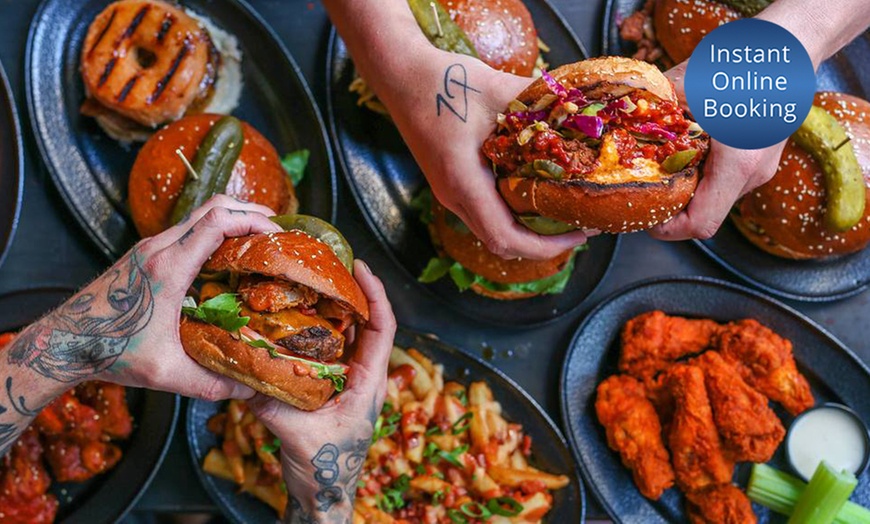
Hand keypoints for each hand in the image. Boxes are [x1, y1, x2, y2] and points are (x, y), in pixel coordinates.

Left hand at [8, 195, 281, 401]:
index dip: (253, 221)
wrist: (62, 343)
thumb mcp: (166, 374)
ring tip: (258, 241)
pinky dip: (213, 232)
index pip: (217, 222)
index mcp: (167, 268)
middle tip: (278, 231)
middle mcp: (158, 248)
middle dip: (250, 213)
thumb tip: (249, 387)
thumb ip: (211, 383)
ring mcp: (149, 248)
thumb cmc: (110, 354)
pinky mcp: (144, 254)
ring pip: (199, 216)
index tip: (278, 234)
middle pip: (213, 207)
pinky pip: (186, 231)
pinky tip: (226, 257)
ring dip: (232, 220)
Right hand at [246, 260, 395, 522]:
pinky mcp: (329, 387)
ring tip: (308, 282)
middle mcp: (361, 375)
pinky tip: (289, 319)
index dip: (375, 294)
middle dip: (350, 292)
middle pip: (364, 323)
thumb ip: (274, 405)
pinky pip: (324, 350)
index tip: (361, 268)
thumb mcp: (298, 434)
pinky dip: (311, 331)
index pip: (382, 327)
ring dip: (330, 309)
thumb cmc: (324, 469)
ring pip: (344, 335)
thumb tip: (246, 374)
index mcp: (368, 382)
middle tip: (327, 265)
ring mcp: (346, 381)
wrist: (322, 495)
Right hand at [390, 51, 591, 259]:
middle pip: (502, 244)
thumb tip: (578, 108)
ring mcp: (450, 192)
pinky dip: (515, 215)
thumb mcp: (496, 89)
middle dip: (544, 244)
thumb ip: (539, 102)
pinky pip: (486, 213)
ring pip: (493, 231)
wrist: (401, 75)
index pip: (506, 238)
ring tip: (564, 212)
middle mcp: (454, 196)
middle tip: (581, 225)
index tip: (580, 232)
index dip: (547, 246)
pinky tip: (536, 192)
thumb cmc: (441, 82)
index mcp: (463, 182)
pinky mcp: (452, 182)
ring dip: (529, 231)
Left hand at [650, 62, 786, 239]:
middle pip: (704, 212)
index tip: (645, 215)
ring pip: (714, 196)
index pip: (701, 223)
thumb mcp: (689, 83)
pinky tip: (685, 148)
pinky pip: (724, 179)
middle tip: (643, 186)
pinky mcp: (759, 159)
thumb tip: (619, 116)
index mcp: (738, 164)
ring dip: (685, 187)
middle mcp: (753, 174)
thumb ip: (654, 105)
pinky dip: (701, 172)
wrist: (791, 49)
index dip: (667, 228)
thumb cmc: (746, 63)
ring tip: (661, 163)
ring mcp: (760, 168)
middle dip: (671, 205)